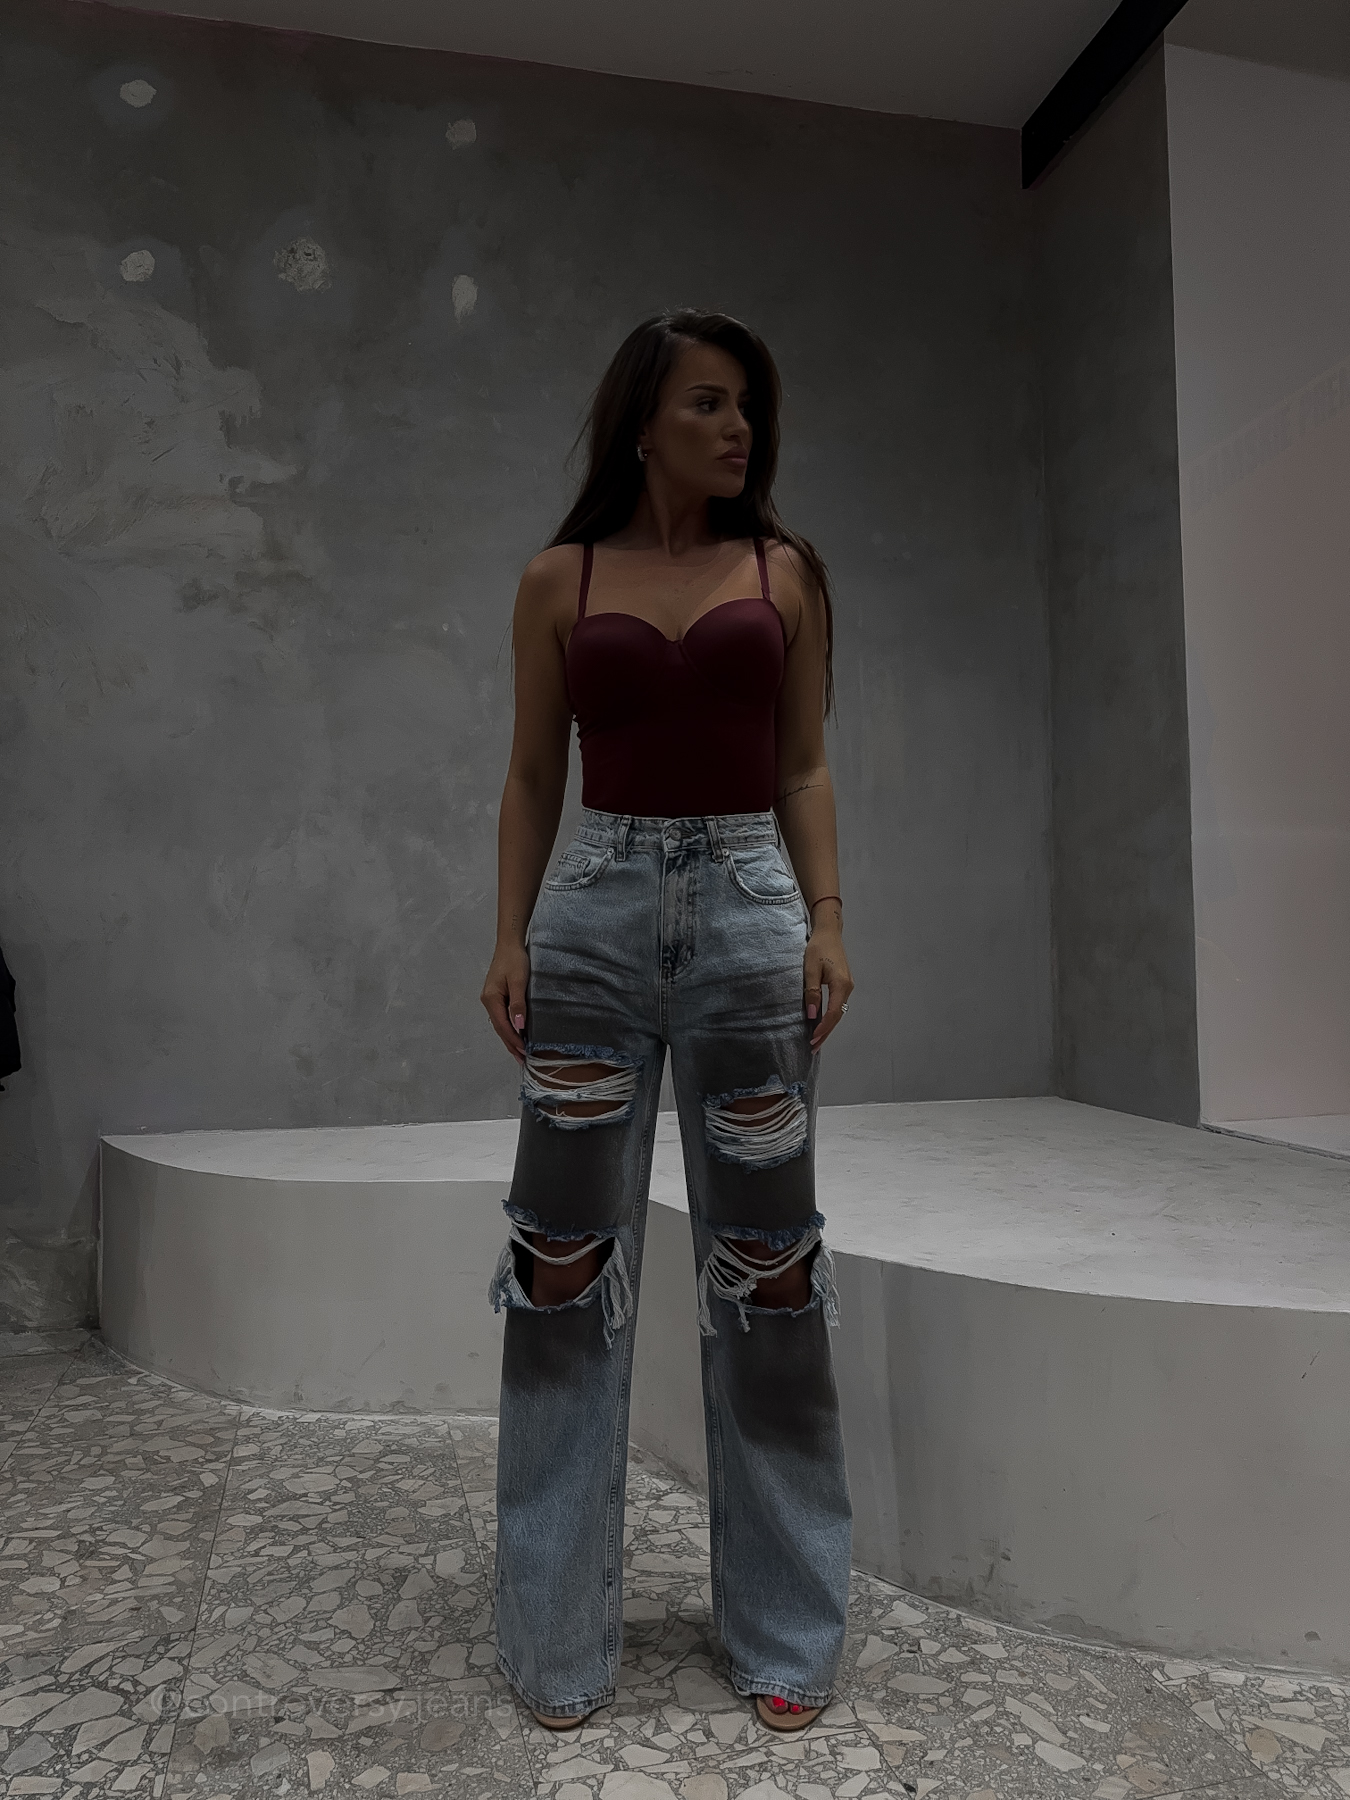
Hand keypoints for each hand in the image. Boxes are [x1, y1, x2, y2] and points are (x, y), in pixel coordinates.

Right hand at [481, 943, 530, 1063]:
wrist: (509, 944)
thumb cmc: (515, 960)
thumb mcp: (518, 981)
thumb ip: (518, 1004)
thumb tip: (518, 1026)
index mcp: (491, 999)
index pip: (503, 1026)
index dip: (513, 1041)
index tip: (524, 1053)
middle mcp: (488, 1001)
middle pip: (500, 1028)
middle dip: (511, 1045)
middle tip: (523, 1060)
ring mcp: (491, 999)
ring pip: (501, 1024)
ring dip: (510, 1038)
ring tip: (520, 1052)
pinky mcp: (497, 996)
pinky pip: (502, 1017)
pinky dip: (509, 1028)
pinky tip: (517, 1034)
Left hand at [803, 922, 852, 1052]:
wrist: (828, 932)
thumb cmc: (818, 947)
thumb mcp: (811, 969)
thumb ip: (812, 991)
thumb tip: (813, 1014)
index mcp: (842, 985)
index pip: (833, 1013)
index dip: (823, 1028)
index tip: (813, 1039)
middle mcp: (848, 988)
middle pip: (838, 1016)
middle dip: (826, 1032)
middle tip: (813, 1047)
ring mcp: (847, 986)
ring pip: (838, 1012)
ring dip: (827, 1026)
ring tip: (816, 1040)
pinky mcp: (843, 984)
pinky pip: (837, 1005)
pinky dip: (829, 1016)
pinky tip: (821, 1023)